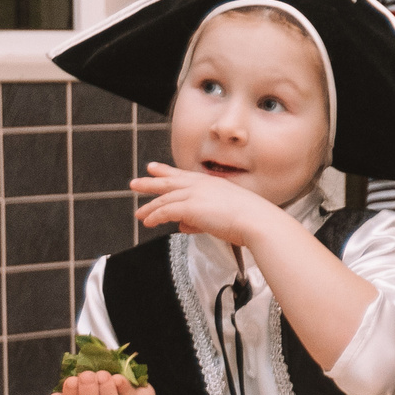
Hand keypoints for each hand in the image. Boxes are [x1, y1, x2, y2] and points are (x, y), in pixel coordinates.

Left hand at [130, 163, 283, 244]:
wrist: (258, 221)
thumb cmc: (251, 220)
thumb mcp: (225, 215)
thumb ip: (200, 219)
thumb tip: (183, 225)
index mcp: (213, 183)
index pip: (184, 175)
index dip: (167, 172)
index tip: (155, 169)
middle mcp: (201, 185)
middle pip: (169, 181)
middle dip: (151, 182)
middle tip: (136, 183)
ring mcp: (195, 195)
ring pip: (164, 199)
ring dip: (149, 207)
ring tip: (139, 214)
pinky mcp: (190, 207)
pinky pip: (165, 212)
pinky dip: (155, 217)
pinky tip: (148, 223)